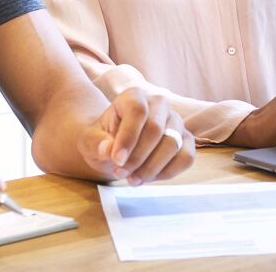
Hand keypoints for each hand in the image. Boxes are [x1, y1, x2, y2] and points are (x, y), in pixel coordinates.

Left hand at [77, 87, 194, 185]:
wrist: (116, 148)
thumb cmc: (103, 140)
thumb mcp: (89, 141)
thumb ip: (95, 143)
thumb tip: (108, 149)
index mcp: (134, 96)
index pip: (137, 111)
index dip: (128, 137)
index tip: (116, 160)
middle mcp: (159, 104)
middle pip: (155, 129)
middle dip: (137, 157)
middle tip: (120, 173)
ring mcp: (176, 121)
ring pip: (172, 145)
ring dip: (151, 168)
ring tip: (131, 179)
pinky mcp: (186, 140)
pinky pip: (186, 157)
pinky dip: (168, 172)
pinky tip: (148, 178)